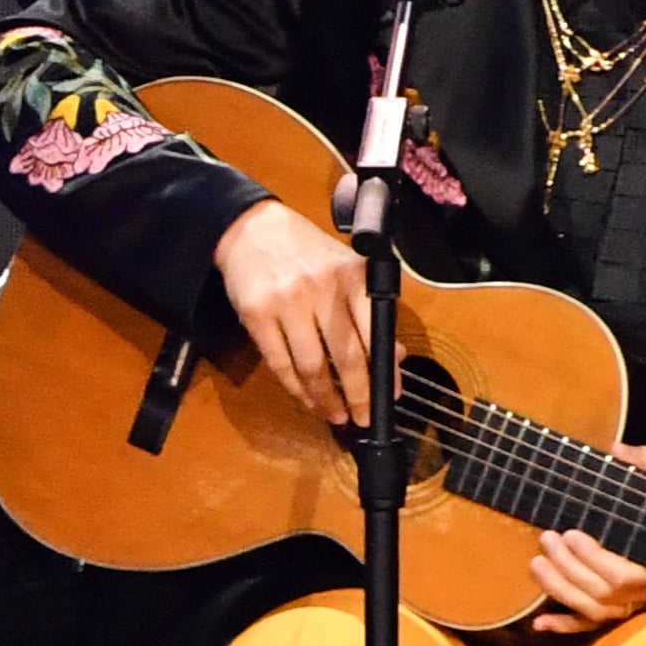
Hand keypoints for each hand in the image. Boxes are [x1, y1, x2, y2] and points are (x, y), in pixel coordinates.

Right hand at [214, 198, 372, 424]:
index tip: (389, 397)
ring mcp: (288, 302)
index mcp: (352, 277)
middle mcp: (323, 288)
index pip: (376, 334)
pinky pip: (280, 363)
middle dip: (357, 395)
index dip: (384, 372)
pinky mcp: (257, 314)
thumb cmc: (305, 252)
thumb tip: (394, 356)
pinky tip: (306, 398)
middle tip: (363, 417)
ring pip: (313, 365)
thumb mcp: (345, 269)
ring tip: (334, 415)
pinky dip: (295, 388)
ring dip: (326, 399)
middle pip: (347, 356)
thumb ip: (369, 309)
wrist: (251, 227)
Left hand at [528, 442, 645, 631]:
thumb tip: (619, 450)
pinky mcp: (632, 608)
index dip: (593, 559)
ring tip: (536, 563)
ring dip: (560, 592)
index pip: (624, 575)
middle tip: (546, 537)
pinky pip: (599, 626)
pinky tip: (539, 624)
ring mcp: (642, 604)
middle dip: (568, 567)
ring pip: (597, 611)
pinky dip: (568, 626)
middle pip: (604, 593)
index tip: (570, 533)